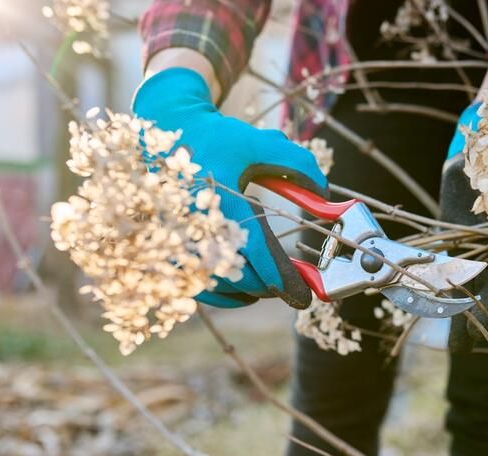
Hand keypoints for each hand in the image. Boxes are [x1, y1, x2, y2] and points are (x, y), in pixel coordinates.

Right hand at [132, 67, 327, 308]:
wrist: (162, 128)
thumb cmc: (215, 137)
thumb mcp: (260, 143)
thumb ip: (299, 166)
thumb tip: (324, 196)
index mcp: (223, 203)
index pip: (260, 256)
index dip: (286, 280)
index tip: (304, 295)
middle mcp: (195, 227)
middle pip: (241, 277)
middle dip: (270, 287)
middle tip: (290, 285)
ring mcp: (174, 241)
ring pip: (218, 286)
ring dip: (247, 291)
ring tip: (267, 286)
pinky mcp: (162, 248)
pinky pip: (193, 287)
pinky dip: (220, 294)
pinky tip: (240, 291)